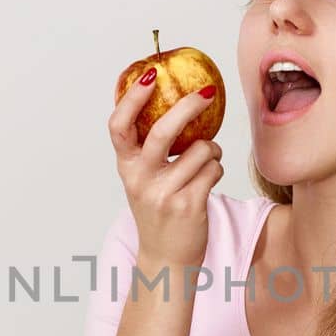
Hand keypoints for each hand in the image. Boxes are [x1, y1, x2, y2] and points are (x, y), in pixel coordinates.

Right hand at [109, 70, 223, 270]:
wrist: (166, 259)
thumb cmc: (159, 211)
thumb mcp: (143, 179)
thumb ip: (148, 148)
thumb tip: (167, 99)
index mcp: (126, 167)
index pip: (119, 126)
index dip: (132, 98)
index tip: (150, 76)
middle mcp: (140, 180)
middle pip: (163, 132)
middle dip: (188, 107)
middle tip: (206, 94)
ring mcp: (164, 194)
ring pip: (200, 150)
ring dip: (211, 150)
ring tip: (207, 160)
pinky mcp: (189, 205)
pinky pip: (213, 170)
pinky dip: (216, 169)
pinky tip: (208, 179)